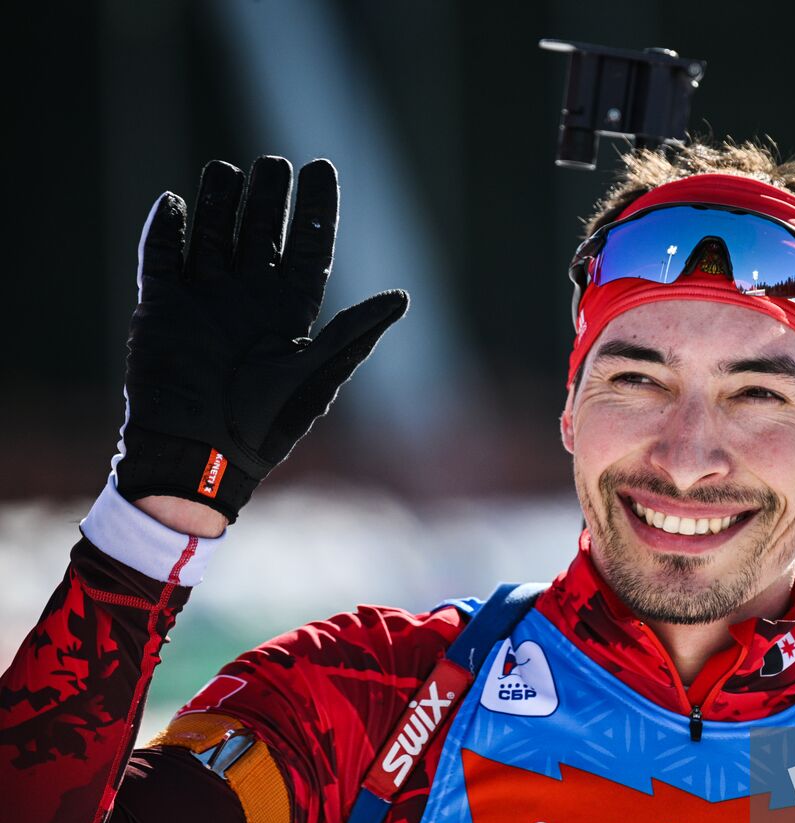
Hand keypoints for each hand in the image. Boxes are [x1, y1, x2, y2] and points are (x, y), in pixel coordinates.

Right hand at [115, 157, 407, 521]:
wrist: (199, 456)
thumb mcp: (315, 376)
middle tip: (274, 165)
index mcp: (291, 310)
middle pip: (261, 230)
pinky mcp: (163, 307)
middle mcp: (250, 298)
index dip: (316, 207)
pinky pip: (162, 256)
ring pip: (212, 233)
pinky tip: (177, 202)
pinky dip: (167, 229)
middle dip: (268, 196)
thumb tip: (402, 296)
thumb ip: (353, 333)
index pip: (308, 246)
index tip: (321, 166)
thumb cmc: (265, 425)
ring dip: (219, 202)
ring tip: (228, 171)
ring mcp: (205, 299)